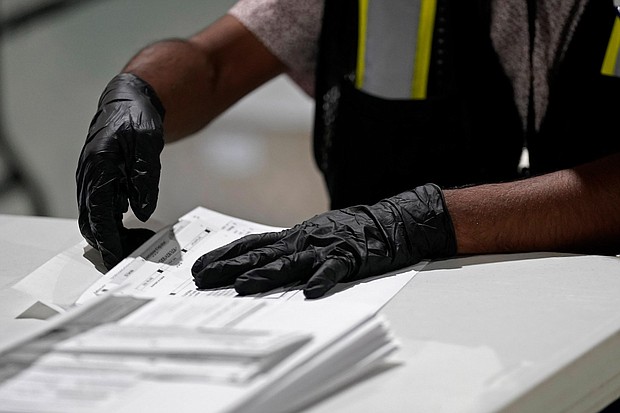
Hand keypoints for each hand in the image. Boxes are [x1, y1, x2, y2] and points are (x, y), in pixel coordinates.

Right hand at [76, 73, 164, 268]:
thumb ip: (144, 179)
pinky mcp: (102, 182)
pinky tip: (136, 227)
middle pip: (91, 221)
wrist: (130, 102)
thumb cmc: (136, 119)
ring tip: (140, 241)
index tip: (118, 255)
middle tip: (135, 252)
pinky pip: (104, 209)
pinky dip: (116, 223)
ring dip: (113, 234)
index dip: (107, 238)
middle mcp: (89, 176)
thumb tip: (141, 212)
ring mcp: (93, 180)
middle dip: (110, 242)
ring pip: (96, 218)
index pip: (97, 212)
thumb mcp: (147, 145)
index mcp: (98, 166)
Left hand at [192, 184, 456, 297]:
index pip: (251, 245)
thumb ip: (288, 251)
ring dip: (266, 275)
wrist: (390, 221)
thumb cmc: (349, 232)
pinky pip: (333, 270)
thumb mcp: (313, 237)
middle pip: (261, 255)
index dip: (224, 256)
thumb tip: (257, 268)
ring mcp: (325, 248)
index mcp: (292, 237)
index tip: (199, 267)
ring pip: (290, 262)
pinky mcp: (349, 257)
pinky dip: (321, 280)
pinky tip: (310, 293)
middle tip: (203, 280)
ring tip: (243, 287)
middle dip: (230, 267)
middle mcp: (302, 240)